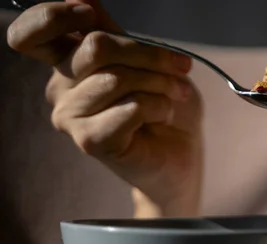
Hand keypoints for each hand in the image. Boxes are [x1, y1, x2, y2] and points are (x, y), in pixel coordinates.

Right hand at [7, 0, 203, 217]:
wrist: (180, 155)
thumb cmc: (163, 108)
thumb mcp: (144, 61)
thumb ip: (112, 30)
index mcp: (67, 63)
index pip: (32, 33)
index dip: (55, 15)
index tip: (90, 14)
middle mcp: (61, 88)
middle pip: (94, 46)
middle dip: (149, 53)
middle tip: (181, 66)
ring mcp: (71, 116)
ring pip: (116, 79)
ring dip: (160, 83)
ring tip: (176, 95)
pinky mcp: (90, 141)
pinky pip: (130, 108)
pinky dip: (158, 107)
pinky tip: (163, 116)